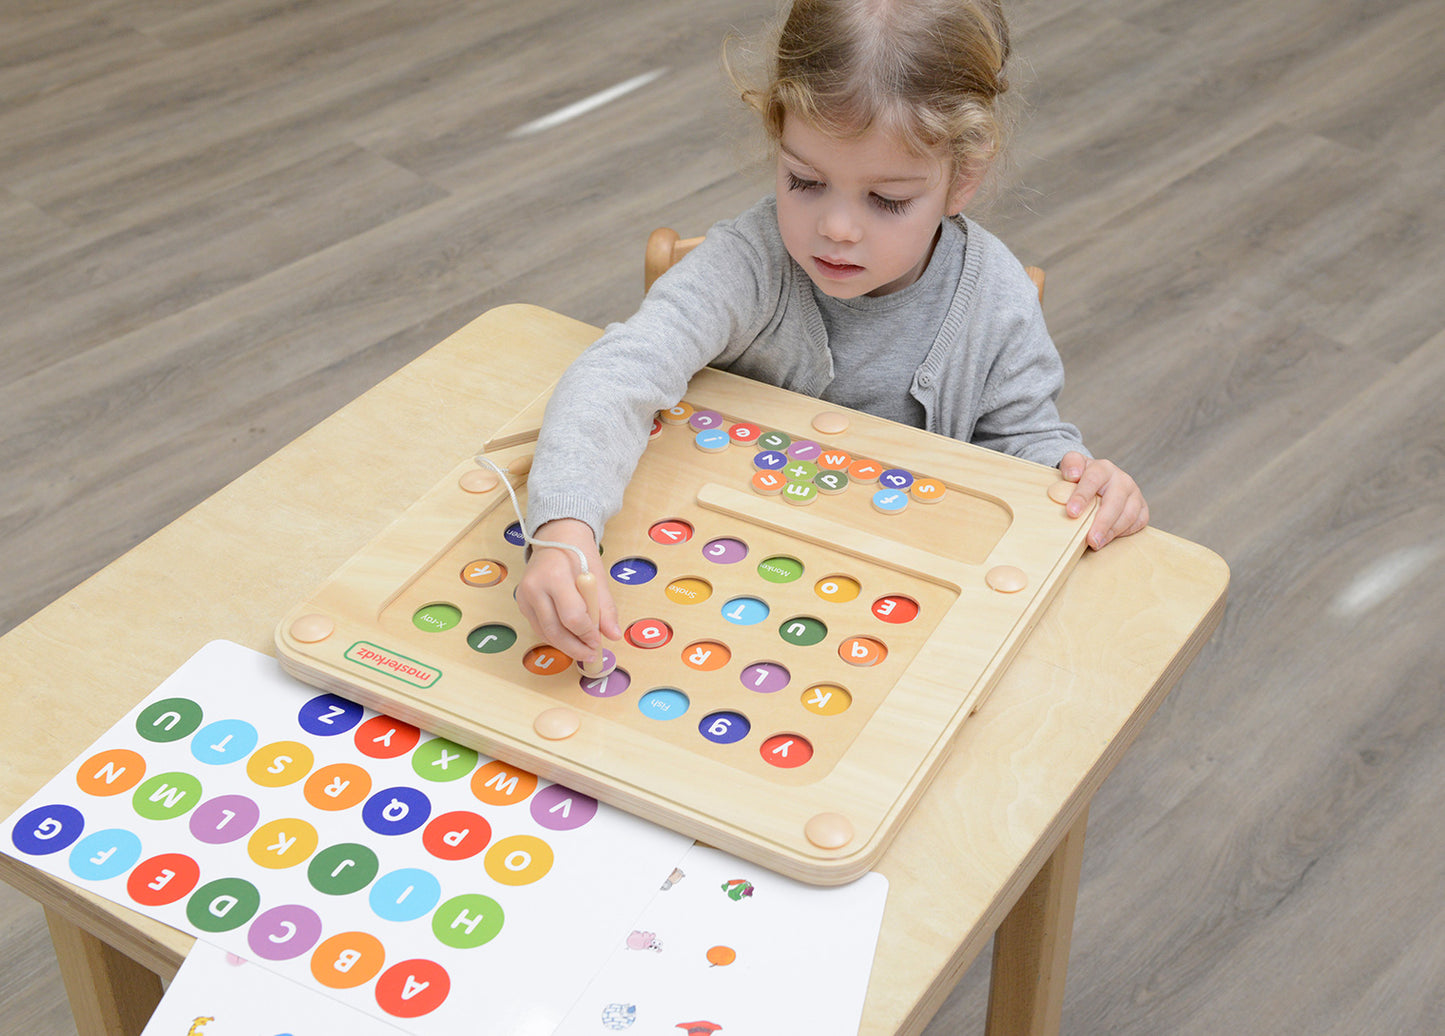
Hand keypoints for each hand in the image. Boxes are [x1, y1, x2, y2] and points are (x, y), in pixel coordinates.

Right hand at [515, 519, 621, 662]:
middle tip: (591, 654)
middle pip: (555, 630)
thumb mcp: (597, 576)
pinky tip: (569, 636)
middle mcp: (534, 587)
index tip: (599, 641)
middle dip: (575, 647)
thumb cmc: (578, 554)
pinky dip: (555, 636)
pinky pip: (539, 627)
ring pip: (544, 633)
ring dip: (565, 645)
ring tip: (583, 647)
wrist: (556, 537)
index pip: (572, 617)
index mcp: (555, 576)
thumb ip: (605, 608)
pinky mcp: (521, 603)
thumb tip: (613, 635)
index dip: (588, 634)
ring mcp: (523, 596)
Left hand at [1059, 451, 1149, 549]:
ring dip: (1112, 531)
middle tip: (1090, 539)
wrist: (1097, 479)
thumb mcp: (1072, 465)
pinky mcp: (1142, 507)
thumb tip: (1072, 475)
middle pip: (1114, 502)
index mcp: (1102, 468)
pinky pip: (1139, 521)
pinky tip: (1109, 538)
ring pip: (1128, 514)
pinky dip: (1125, 532)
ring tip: (1096, 543)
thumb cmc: (1081, 477)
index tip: (1072, 513)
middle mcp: (1122, 480)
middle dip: (1102, 522)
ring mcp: (1134, 493)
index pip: (1092, 481)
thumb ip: (1070, 465)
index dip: (1082, 497)